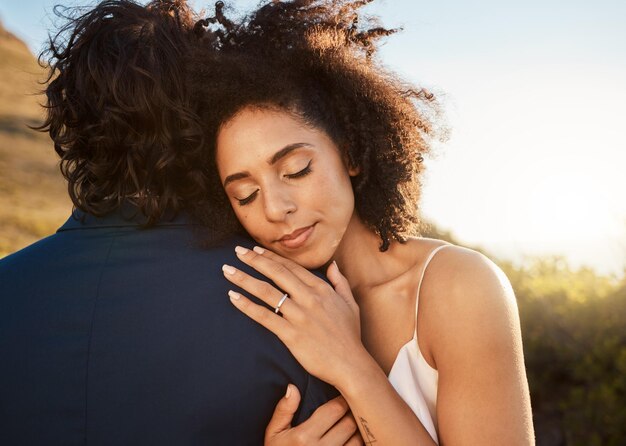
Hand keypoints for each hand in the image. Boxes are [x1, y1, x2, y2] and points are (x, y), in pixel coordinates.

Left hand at [222, 245, 366, 387]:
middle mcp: (308, 298)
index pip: (291, 267)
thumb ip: (339, 282)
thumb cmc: (350, 336)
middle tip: (237, 251)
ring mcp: (299, 316)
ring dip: (244, 278)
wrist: (350, 364)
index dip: (271, 257)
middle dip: (254, 260)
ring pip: (266, 292)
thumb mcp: (350, 303)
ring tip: (227, 270)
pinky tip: (233, 297)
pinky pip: (264, 317)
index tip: (256, 250)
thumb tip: (332, 265)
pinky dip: (246, 305)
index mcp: (321, 289)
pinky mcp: (291, 334)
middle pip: (276, 273)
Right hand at [266, 384, 362, 445]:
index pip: (335, 410)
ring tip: (355, 423)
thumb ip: (284, 410)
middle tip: (353, 406)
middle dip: (353, 412)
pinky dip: (358, 445)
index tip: (344, 395)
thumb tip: (293, 387)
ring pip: (358, 441)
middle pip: (350, 423)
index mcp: (304, 437)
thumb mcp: (273, 434)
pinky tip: (353, 439)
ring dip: (358, 431)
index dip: (342, 400)